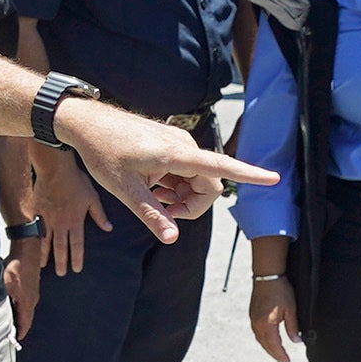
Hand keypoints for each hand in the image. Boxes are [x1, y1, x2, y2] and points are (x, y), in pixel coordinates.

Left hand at [4, 246, 41, 338]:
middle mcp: (32, 300)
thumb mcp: (3, 285)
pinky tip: (9, 303)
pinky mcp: (31, 285)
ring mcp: (32, 292)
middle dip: (17, 325)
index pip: (25, 324)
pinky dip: (18, 305)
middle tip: (8, 332)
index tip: (14, 340)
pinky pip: (24, 300)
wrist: (27, 249)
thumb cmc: (17, 266)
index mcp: (27, 303)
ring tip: (7, 320)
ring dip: (17, 315)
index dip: (19, 333)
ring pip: (25, 308)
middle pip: (25, 318)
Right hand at [30, 149, 95, 276]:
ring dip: (46, 255)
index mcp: (75, 220)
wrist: (55, 168)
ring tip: (45, 266)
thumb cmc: (76, 181)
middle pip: (61, 247)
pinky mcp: (37, 211)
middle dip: (61, 262)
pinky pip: (37, 229)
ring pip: (46, 241)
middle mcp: (60, 223)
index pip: (77, 245)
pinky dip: (36, 240)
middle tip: (61, 273)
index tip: (76, 269)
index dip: (76, 258)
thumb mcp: (93, 197)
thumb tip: (109, 228)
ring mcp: (47, 218)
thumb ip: (99, 214)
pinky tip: (35, 247)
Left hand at [59, 104, 276, 250]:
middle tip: (163, 214)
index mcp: (176, 154)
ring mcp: (178, 143)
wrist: (86, 123)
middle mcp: (183, 146)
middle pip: (209, 184)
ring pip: (196, 179)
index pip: (221, 167)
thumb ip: (152, 214)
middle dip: (193, 205)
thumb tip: (174, 238)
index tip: (274, 179)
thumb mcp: (125, 191)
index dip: (249, 175)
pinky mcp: (171, 144)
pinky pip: (185, 171)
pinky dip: (174, 184)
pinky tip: (152, 187)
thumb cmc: (103, 153)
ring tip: (151, 198)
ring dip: (181, 195)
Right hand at [246, 275, 299, 361]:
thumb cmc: (280, 290)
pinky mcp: (253, 314)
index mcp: (266, 323)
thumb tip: (296, 341)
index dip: (281, 355)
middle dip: (274, 354)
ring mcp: (253, 318)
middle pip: (265, 344)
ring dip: (268, 347)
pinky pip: (257, 332)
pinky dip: (263, 339)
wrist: (267, 275)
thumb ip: (293, 327)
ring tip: (276, 353)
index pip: (274, 344)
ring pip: (260, 339)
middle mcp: (257, 323)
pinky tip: (268, 340)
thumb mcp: (291, 309)